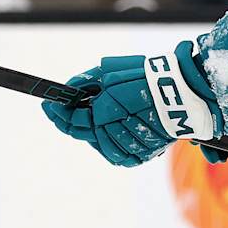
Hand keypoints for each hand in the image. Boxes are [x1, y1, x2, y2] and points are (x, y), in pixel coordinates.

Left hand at [42, 55, 189, 167]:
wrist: (180, 94)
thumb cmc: (145, 79)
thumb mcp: (110, 72)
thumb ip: (86, 81)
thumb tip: (69, 89)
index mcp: (104, 116)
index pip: (72, 121)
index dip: (58, 113)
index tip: (48, 103)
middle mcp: (113, 137)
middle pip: (85, 133)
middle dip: (76, 119)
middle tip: (67, 106)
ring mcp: (127, 149)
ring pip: (101, 144)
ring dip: (98, 129)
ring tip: (106, 112)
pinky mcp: (140, 156)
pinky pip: (118, 151)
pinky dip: (113, 138)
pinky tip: (116, 124)